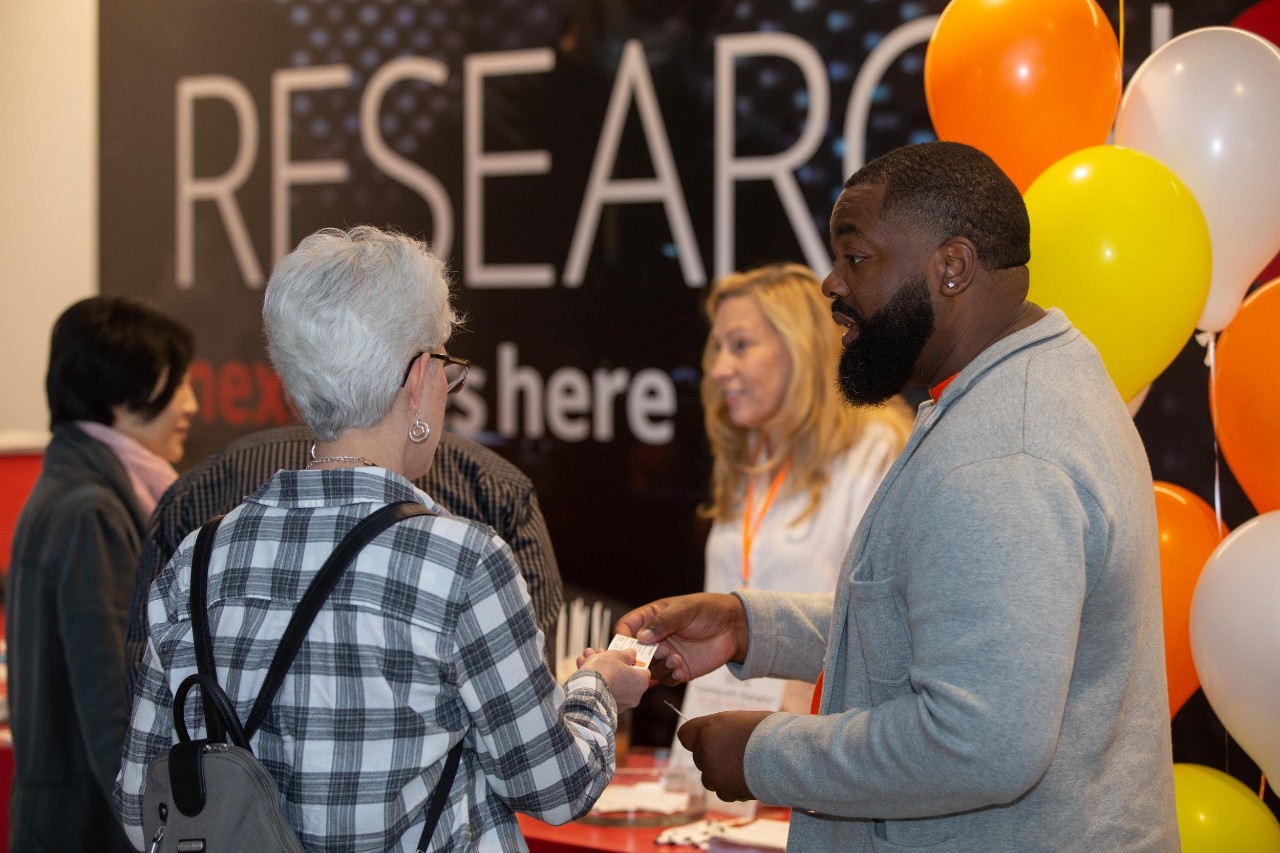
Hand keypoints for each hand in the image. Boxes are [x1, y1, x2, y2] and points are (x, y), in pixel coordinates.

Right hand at [577, 648, 649, 712]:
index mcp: (641, 682)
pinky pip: (602, 691)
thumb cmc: (604, 671)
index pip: (642, 670)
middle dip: (610, 663)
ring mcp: (620, 704)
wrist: (585, 692)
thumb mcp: (616, 655)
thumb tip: (632, 654)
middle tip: (600, 653)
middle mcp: (634, 696)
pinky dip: (595, 681)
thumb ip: (626, 654)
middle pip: (623, 675)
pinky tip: (582, 669)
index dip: (632, 661)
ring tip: (586, 657)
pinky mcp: (606, 709)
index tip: (624, 656)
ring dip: (599, 670)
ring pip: (611, 682)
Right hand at [614, 593, 747, 686]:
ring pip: (648, 669)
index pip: (626, 628)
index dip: (622, 638)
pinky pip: (666, 680)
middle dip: (639, 658)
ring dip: (658, 667)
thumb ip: (663, 622)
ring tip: (676, 659)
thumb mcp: (684, 610)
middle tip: (657, 654)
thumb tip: (641, 637)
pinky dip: (669, 677)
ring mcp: (666, 656)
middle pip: (634, 653)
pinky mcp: (679, 670)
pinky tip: (681, 668)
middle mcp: (655, 639)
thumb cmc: (709, 610)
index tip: (627, 646)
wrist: (734, 627)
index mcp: (651, 618)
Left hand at [677, 710, 770, 801]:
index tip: (705, 741)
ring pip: (708, 778)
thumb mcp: (739, 720)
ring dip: (720, 775)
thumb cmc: (768, 731)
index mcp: (708, 727)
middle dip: (712, 758)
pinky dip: (732, 788)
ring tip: (743, 768)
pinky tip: (748, 779)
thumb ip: (721, 729)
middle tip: (735, 755)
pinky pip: (722, 792)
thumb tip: (715, 736)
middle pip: (698, 757)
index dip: (695, 739)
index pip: (685, 735)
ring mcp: (712, 771)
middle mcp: (705, 749)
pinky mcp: (723, 790)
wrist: (784, 754)